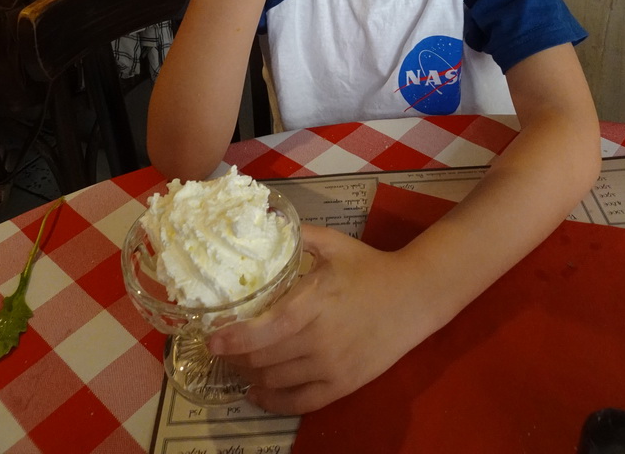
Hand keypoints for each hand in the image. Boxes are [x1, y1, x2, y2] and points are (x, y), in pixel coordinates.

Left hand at [208, 225, 424, 413]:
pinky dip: (272, 402)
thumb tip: (267, 222)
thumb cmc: (369, 268)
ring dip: (250, 374)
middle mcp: (318, 340)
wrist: (413, 297)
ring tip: (239, 362)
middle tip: (221, 346)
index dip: (233, 339)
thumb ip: (299, 235)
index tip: (211, 338)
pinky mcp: (342, 385)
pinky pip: (298, 402)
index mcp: (313, 303)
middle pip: (262, 359)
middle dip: (234, 355)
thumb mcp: (334, 244)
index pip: (264, 331)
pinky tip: (256, 393)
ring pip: (275, 380)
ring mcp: (331, 367)